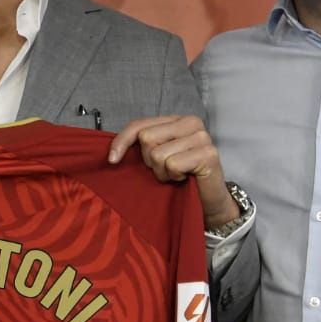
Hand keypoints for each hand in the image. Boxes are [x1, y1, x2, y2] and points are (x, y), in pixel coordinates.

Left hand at [107, 115, 240, 228]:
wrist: (208, 201)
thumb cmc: (181, 177)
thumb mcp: (157, 158)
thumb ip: (142, 146)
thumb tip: (112, 151)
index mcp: (176, 120)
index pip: (139, 124)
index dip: (122, 141)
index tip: (112, 160)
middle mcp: (191, 122)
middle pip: (146, 138)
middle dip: (150, 161)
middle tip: (166, 169)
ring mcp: (201, 136)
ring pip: (158, 154)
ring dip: (163, 172)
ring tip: (177, 174)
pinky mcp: (208, 153)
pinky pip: (172, 164)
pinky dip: (174, 176)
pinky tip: (185, 177)